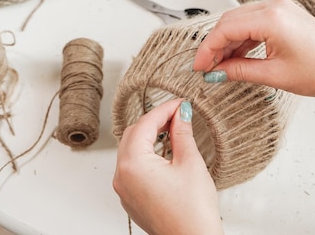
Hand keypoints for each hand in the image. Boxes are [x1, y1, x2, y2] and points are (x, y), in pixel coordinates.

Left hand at [113, 99, 222, 234]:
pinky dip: (147, 154)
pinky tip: (166, 152)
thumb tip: (181, 114)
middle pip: (132, 134)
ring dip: (150, 137)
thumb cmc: (192, 211)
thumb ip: (182, 133)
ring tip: (174, 130)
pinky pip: (133, 168)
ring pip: (131, 151)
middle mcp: (122, 176)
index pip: (145, 124)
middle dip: (154, 121)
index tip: (181, 103)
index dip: (164, 109)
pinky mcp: (132, 198)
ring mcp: (124, 189)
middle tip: (178, 114)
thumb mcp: (190, 162)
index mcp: (133, 164)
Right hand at [192, 0, 314, 96]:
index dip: (207, 49)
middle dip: (215, 45)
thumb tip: (216, 72)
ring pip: (241, 20)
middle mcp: (275, 6)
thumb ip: (240, 71)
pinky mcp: (286, 13)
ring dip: (228, 42)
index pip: (225, 29)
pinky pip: (255, 21)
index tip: (198, 67)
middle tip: (206, 68)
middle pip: (230, 21)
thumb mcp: (275, 76)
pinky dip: (243, 38)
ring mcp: (281, 7)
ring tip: (221, 67)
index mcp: (272, 18)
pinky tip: (238, 57)